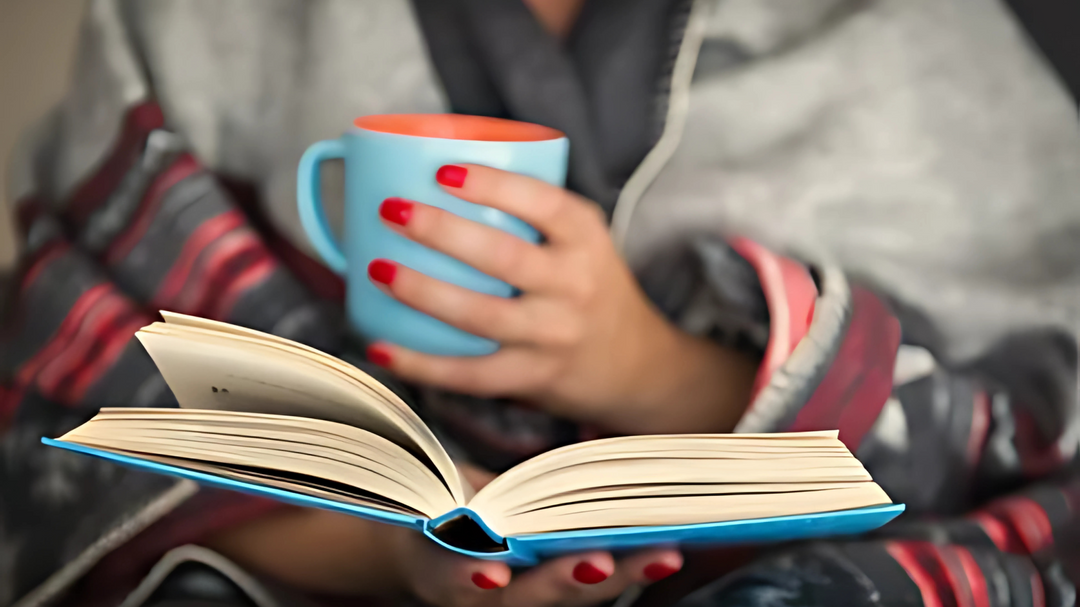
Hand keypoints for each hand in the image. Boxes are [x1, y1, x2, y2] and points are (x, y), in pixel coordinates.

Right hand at [207, 464, 682, 605]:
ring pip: (568, 598)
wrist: (416, 543)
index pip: (447, 579)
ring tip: (661, 550)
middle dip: (565, 582)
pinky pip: (587, 583)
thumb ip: (393, 453)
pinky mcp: (549, 586)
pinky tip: (663, 542)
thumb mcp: (404, 486)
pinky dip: (625, 566)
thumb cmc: (411, 503)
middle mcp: (479, 592)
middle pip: (526, 601)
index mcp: (432, 570)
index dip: (468, 575)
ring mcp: (518, 596)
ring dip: (615, 576)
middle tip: (604, 561)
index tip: (492, 567)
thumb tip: (317, 403)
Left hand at [366, 164, 756, 433]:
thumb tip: (434, 175)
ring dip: (422, 291)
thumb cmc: (590, 287)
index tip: (443, 170)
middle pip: (502, 256)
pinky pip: (470, 374)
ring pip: (480, 315)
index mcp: (585, 239)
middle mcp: (574, 285)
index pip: (544, 204)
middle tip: (392, 210)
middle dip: (440, 231)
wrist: (634, 363)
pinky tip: (381, 347)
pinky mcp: (532, 377)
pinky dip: (420, 363)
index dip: (492, 186)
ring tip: (376, 268)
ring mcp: (553, 335)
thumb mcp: (582, 240)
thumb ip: (531, 212)